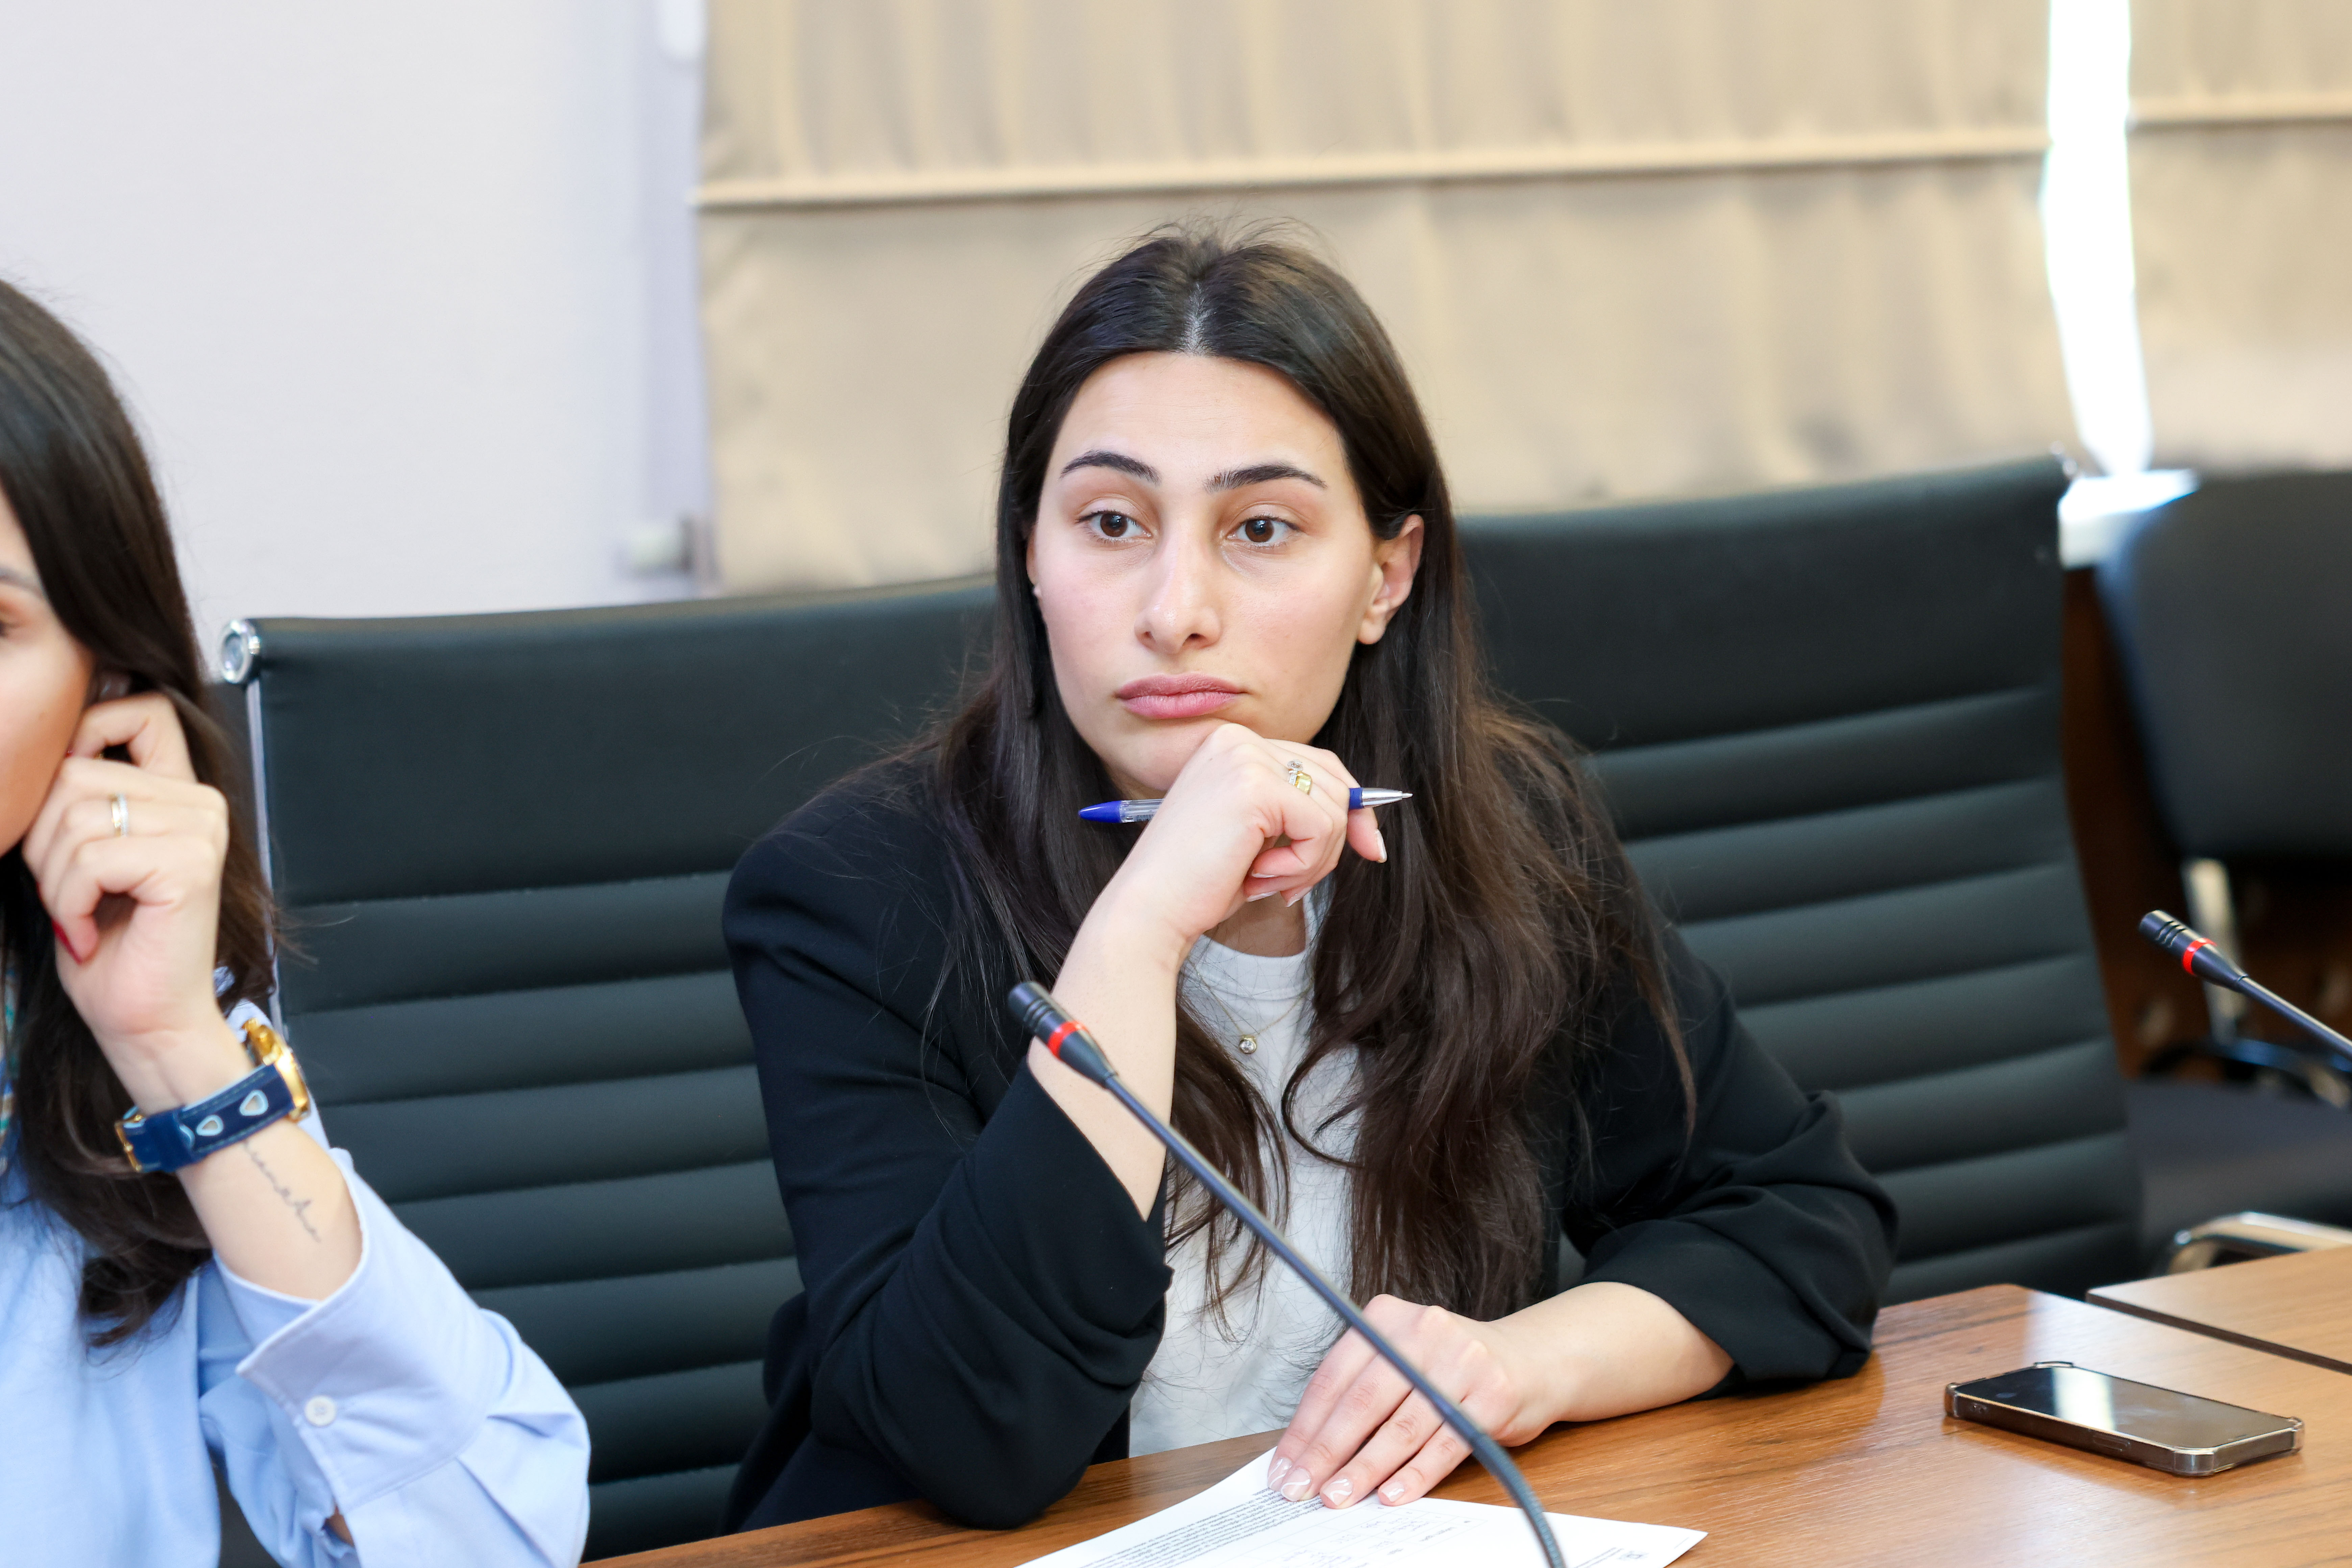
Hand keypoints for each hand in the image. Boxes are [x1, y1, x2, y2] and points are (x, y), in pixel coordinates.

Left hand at [20, 692, 246, 1110]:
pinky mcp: (190, 866)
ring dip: (53, 880)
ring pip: (74, 817)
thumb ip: (81, 799)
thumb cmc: (109, 944)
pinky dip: (68, 903)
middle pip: (73, 771)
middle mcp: (201, 803)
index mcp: (181, 793)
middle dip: (41, 839)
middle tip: (66, 893)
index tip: (61, 797)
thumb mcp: (85, 854)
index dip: (86, 729)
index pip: (141, 710)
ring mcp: (201, 831)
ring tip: (79, 915)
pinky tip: (88, 933)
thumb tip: (39, 751)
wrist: (145, 1019)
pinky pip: (92, 859)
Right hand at [1094, 723, 1384, 964]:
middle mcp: (1238, 740)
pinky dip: (1300, 866)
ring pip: (1334, 809)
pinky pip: (1320, 827)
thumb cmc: (1199, 882)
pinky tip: (1257, 877)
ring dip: (1310, 861)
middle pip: (1335, 782)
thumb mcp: (1258, 837)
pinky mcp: (1255, 786)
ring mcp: (1246, 758)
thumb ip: (1300, 814)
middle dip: (1331, 843)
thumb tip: (1367, 825)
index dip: (1351, 808)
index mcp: (1233, 745)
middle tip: (1289, 884)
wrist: (1150, 909)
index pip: (1320, 763)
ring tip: (1265, 881)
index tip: (1369, 847)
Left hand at [1268, 1295, 1552, 1509]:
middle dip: (1326, 1452)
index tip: (1285, 1466)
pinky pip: (1445, 1443)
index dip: (1305, 1427)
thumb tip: (1309, 1447)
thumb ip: (1361, 1390)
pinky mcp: (1492, 1395)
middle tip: (1302, 1488)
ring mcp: (1460, 1361)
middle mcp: (1422, 1331)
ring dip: (1364, 1469)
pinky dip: (1415, 1473)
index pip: (1333, 1378)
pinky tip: (1391, 1494)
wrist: (1530, 1360)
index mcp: (1387, 1317)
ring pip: (1400, 1426)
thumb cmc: (1452, 1367)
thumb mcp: (1403, 1358)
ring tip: (1338, 1496)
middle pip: (1361, 1402)